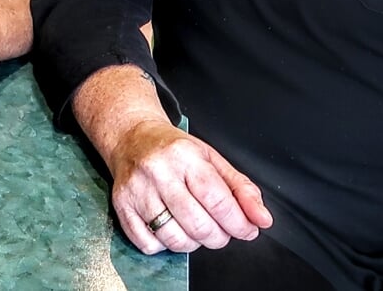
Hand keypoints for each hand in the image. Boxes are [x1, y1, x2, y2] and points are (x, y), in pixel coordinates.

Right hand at [108, 119, 271, 254]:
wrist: (131, 137)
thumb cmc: (174, 149)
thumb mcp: (212, 159)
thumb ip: (241, 189)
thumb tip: (261, 219)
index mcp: (184, 156)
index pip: (218, 201)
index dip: (238, 223)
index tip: (247, 230)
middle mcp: (158, 172)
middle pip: (198, 224)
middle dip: (218, 237)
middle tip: (220, 230)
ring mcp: (137, 190)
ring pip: (174, 239)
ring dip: (193, 243)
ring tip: (195, 228)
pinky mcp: (121, 205)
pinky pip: (149, 244)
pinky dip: (165, 245)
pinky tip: (170, 227)